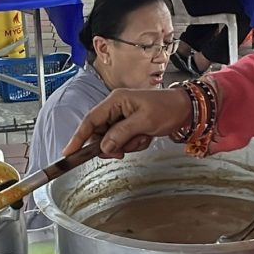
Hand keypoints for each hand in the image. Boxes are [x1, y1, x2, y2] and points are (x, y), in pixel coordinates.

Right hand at [64, 88, 191, 156]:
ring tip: (143, 138)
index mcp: (115, 101)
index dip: (78, 137)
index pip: (91, 120)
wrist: (185, 110)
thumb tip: (104, 147)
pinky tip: (146, 138)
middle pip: (99, 134)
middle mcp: (115, 108)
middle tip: (124, 150)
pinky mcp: (128, 126)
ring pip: (111, 141)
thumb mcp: (144, 121)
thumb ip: (121, 134)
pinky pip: (123, 142)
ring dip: (127, 145)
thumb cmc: (166, 109)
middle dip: (112, 145)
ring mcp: (121, 118)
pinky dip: (134, 145)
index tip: (68, 152)